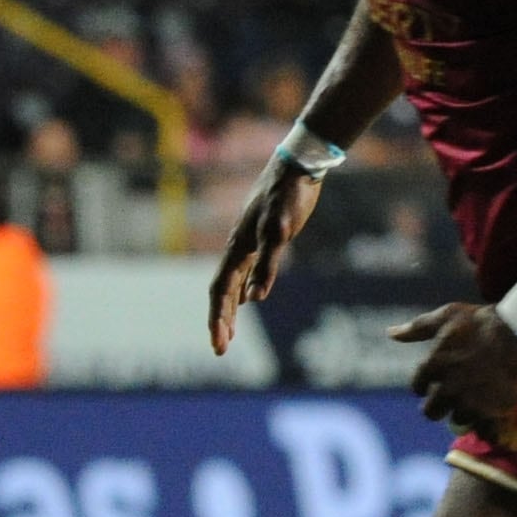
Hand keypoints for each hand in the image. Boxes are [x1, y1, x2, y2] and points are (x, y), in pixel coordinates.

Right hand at [205, 161, 325, 355]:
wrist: (299, 167)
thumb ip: (268, 264)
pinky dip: (244, 290)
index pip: (221, 291)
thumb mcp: (280, 230)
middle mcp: (239, 248)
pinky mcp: (263, 239)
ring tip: (229, 334)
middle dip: (220, 321)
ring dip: (230, 309)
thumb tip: (256, 298)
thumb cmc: (288, 196)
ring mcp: (250, 243)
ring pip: (233, 283)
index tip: (219, 345)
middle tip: (220, 350)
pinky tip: (250, 299)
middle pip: (223, 292)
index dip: (218, 319)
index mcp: (238, 248)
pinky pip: (246, 271)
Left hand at [391, 298, 516, 439]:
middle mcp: (448, 388)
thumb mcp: (447, 317)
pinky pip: (481, 426)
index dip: (426, 384)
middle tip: (452, 394)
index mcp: (433, 366)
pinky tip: (489, 409)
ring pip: (456, 420)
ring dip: (462, 411)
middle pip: (431, 412)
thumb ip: (417, 328)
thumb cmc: (481, 321)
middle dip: (439, 404)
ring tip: (475, 397)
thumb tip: (390, 333)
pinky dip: (483, 421)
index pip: (417, 387)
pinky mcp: (491, 411)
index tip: (437, 379)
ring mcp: (469, 402)